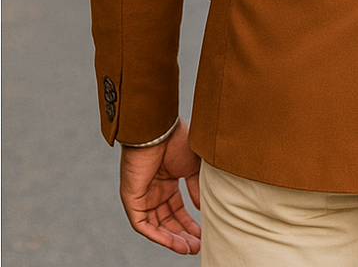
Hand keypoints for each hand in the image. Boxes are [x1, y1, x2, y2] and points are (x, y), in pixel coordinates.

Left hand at [119, 117, 201, 254]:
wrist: (159, 131)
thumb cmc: (177, 141)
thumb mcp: (193, 167)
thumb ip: (196, 188)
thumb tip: (202, 208)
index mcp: (167, 181)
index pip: (177, 209)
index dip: (190, 223)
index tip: (204, 233)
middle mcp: (154, 191)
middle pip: (168, 220)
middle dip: (183, 235)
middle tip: (198, 246)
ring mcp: (142, 196)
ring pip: (156, 226)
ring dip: (172, 239)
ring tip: (189, 249)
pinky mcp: (131, 200)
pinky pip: (143, 225)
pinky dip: (158, 235)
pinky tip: (174, 242)